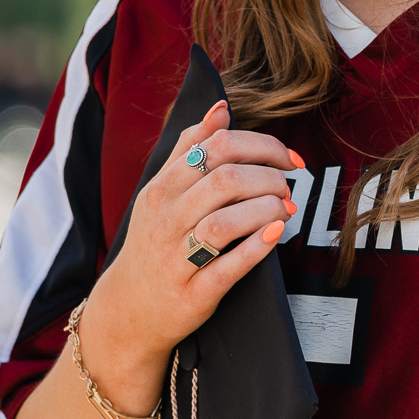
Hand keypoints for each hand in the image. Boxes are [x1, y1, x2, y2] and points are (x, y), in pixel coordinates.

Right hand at [79, 103, 300, 412]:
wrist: (129, 309)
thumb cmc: (156, 241)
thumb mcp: (163, 191)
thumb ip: (191, 148)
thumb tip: (222, 109)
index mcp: (161, 188)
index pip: (216, 148)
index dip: (262, 146)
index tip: (289, 159)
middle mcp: (165, 219)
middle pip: (224, 181)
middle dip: (268, 178)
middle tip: (288, 187)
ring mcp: (176, 258)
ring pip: (223, 223)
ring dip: (264, 210)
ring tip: (285, 209)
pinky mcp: (192, 293)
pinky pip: (227, 268)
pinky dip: (255, 248)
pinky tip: (277, 233)